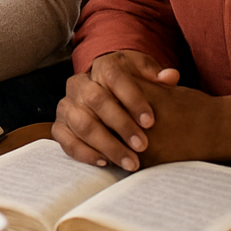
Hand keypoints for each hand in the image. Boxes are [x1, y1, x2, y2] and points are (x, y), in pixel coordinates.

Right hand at [52, 50, 178, 170]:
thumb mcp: (146, 77)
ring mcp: (66, 105)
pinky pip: (66, 140)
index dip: (132, 99)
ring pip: (81, 123)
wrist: (108, 97)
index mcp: (102, 67)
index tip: (150, 121)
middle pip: (96, 100)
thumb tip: (170, 76)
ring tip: (131, 162)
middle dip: (121, 125)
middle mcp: (79, 83)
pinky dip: (85, 153)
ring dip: (107, 144)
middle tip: (143, 145)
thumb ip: (158, 76)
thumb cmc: (133, 89)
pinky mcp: (59, 126)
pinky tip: (106, 162)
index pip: (114, 77)